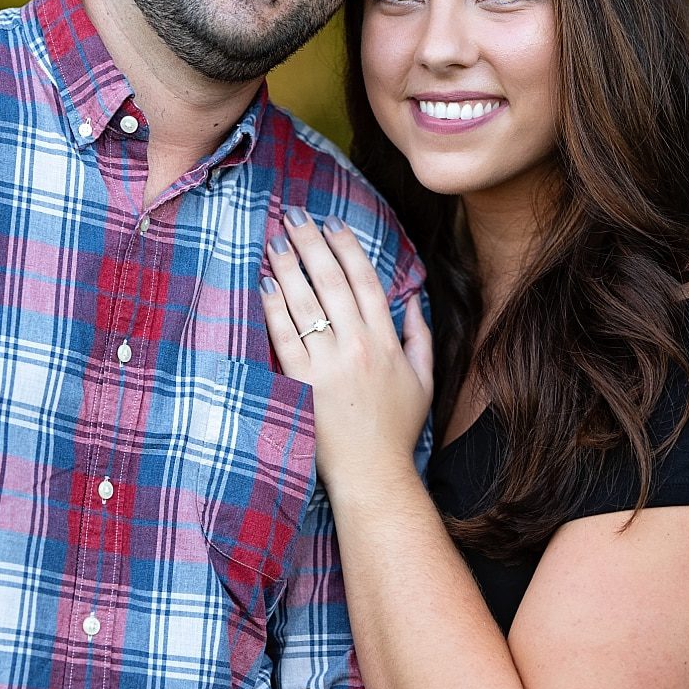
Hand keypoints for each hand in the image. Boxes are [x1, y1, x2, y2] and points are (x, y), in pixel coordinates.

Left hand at [261, 208, 432, 486]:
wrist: (372, 473)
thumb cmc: (395, 429)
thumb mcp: (423, 381)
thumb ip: (420, 336)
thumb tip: (410, 298)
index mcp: (387, 342)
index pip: (366, 282)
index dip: (348, 248)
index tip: (333, 224)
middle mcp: (358, 347)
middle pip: (332, 282)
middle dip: (312, 243)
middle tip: (295, 215)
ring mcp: (328, 365)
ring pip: (306, 303)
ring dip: (289, 266)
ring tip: (275, 240)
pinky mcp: (301, 383)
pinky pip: (284, 336)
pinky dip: (274, 306)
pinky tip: (265, 283)